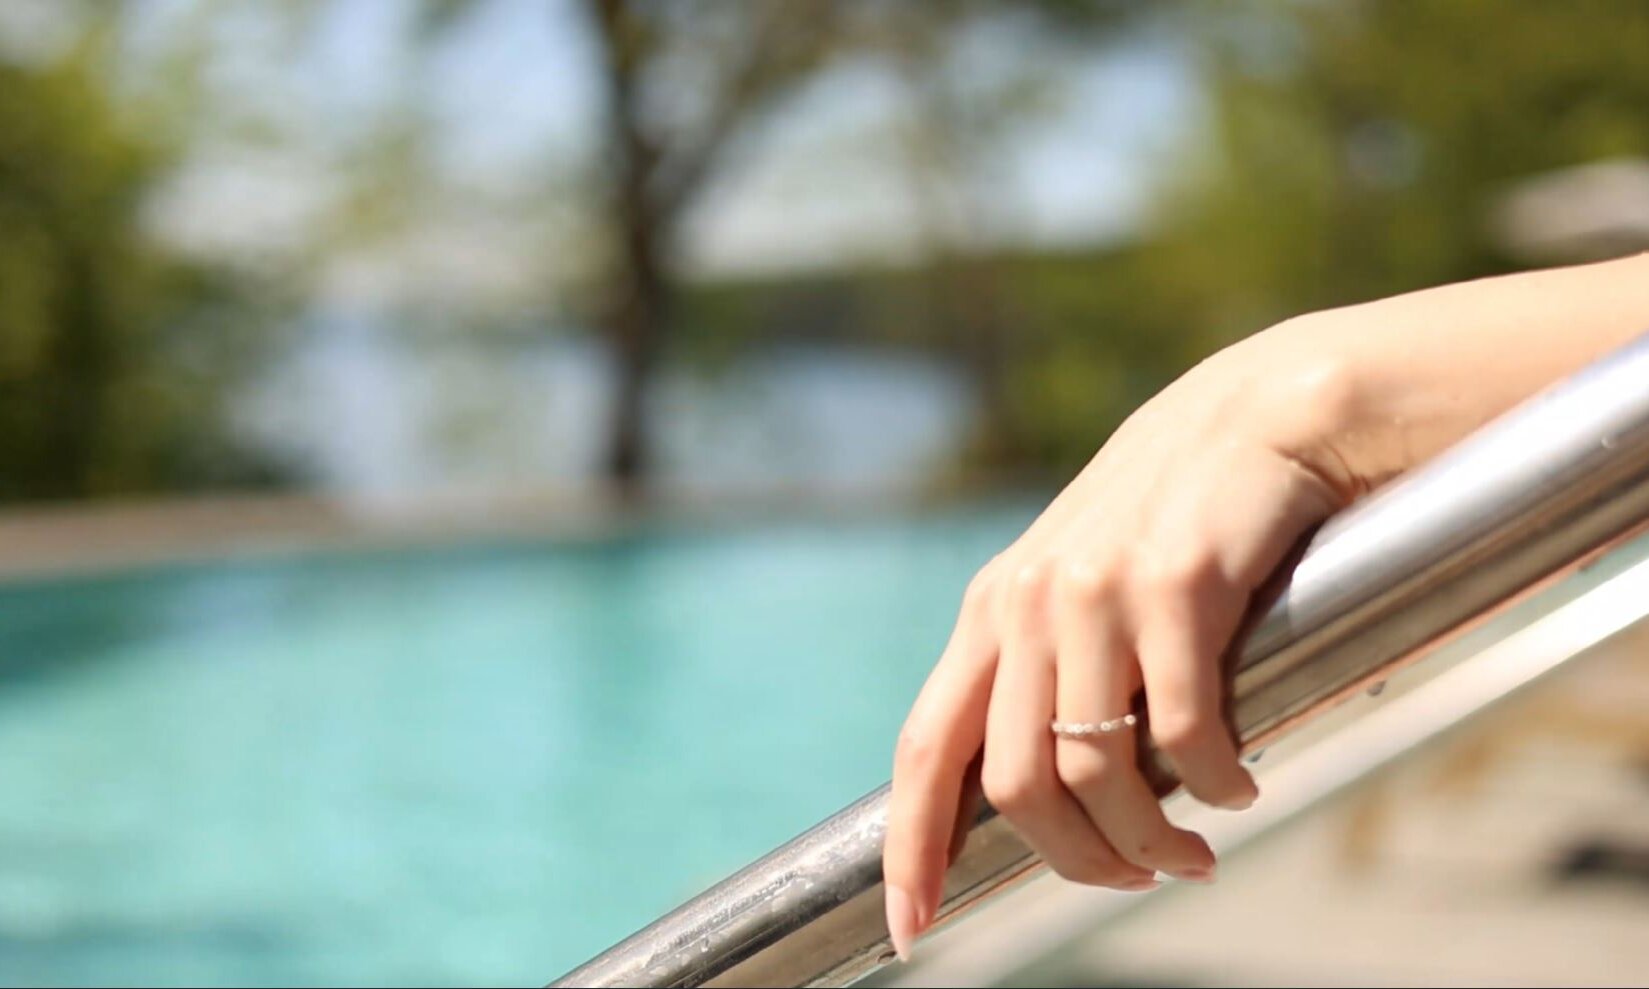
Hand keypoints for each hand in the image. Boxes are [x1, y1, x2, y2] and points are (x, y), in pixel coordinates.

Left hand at [881, 331, 1364, 958]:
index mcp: (992, 610)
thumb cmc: (1176, 520)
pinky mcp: (1173, 584)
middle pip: (1014, 787)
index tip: (908, 929)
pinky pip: (1184, 734)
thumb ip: (1043, 672)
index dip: (910, 847)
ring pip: (1094, 773)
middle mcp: (1027, 602)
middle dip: (1074, 863)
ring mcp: (1095, 591)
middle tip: (1136, 880)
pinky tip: (1241, 785)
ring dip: (1151, 842)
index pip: (924, 749)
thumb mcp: (1080, 589)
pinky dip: (1214, 785)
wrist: (1265, 417)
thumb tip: (1038, 798)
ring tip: (1197, 852)